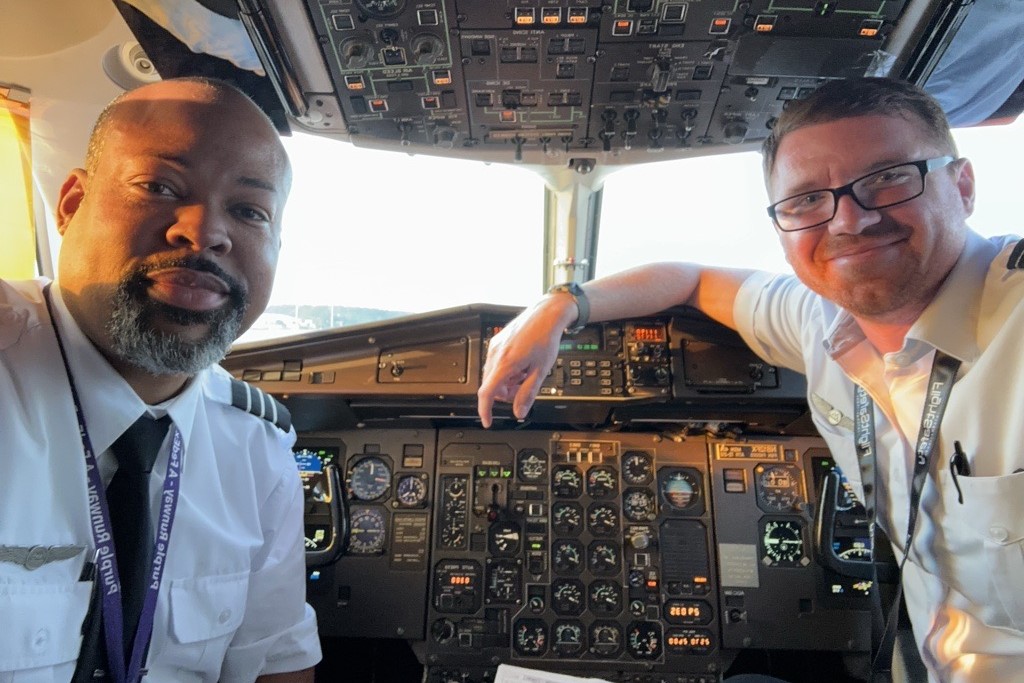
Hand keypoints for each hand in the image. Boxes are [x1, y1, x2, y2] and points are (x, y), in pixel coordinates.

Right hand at [477, 295, 576, 427]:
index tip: (487, 421)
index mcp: (505, 363)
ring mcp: (494, 347)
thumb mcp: (541, 370)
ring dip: (506, 382)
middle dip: (505, 394)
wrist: (546, 314)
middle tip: (522, 390)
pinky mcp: (497, 342)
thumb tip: (519, 411)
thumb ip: (528, 393)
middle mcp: (496, 354)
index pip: (487, 393)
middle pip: (491, 385)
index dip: (485, 410)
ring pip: (493, 375)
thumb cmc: (545, 337)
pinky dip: (505, 371)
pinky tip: (520, 365)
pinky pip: (495, 363)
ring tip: (524, 374)